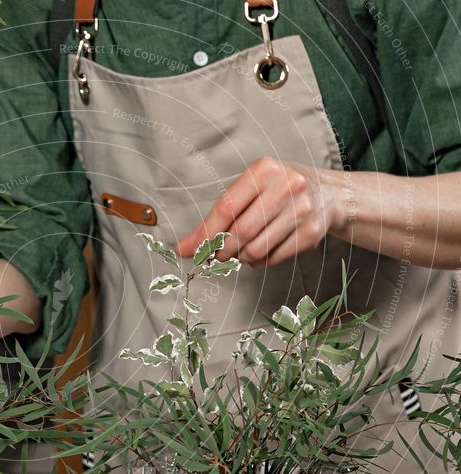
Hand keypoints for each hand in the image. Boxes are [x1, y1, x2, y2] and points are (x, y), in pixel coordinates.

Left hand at [175, 157, 345, 266]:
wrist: (329, 194)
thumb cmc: (277, 191)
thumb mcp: (249, 191)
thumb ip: (216, 218)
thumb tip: (185, 248)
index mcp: (264, 170)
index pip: (226, 208)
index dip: (205, 234)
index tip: (190, 251)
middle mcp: (286, 186)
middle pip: (241, 232)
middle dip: (222, 250)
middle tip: (217, 255)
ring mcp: (302, 209)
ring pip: (256, 249)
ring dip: (241, 258)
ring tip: (241, 251)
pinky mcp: (312, 232)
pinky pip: (273, 258)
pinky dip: (260, 262)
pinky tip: (261, 252)